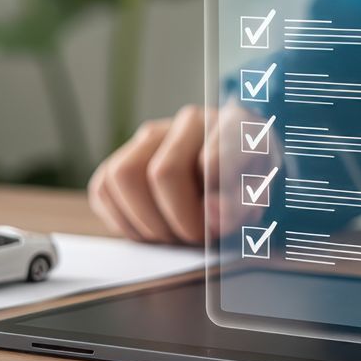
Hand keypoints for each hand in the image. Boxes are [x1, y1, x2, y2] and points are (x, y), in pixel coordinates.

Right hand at [87, 105, 266, 243]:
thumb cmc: (244, 191)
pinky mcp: (123, 154)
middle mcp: (190, 122)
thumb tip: (211, 215)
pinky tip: (150, 228)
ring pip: (123, 175)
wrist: (228, 183)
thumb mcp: (258, 200)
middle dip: (178, 219)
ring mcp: (153, 135)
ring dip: (146, 222)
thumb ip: (240, 207)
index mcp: (236, 124)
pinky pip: (103, 188)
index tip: (217, 220)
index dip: (217, 184)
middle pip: (163, 171)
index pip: (223, 143)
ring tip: (171, 235)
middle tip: (195, 238)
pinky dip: (122, 220)